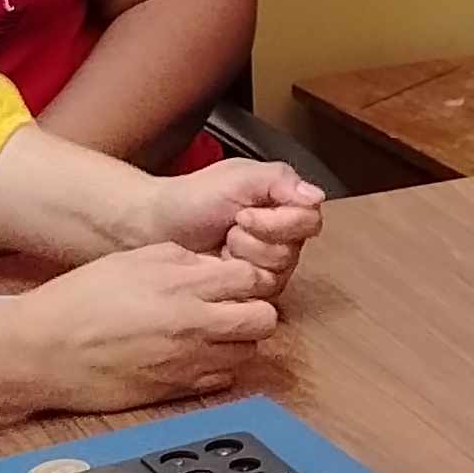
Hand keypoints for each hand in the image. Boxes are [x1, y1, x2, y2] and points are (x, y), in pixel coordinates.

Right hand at [17, 239, 280, 405]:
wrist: (43, 351)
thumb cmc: (76, 304)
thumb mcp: (128, 260)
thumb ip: (178, 259)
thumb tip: (209, 264)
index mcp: (181, 286)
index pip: (250, 278)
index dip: (247, 276)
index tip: (236, 279)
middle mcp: (193, 326)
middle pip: (263, 319)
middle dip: (254, 309)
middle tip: (234, 306)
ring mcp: (188, 363)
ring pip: (248, 353)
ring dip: (238, 340)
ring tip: (213, 331)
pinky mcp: (176, 391)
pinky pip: (222, 380)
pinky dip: (218, 367)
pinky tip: (195, 355)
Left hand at [153, 157, 324, 286]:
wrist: (156, 223)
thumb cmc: (193, 197)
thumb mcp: (239, 176)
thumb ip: (280, 180)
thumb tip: (317, 195)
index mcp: (284, 207)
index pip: (309, 222)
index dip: (279, 222)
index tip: (245, 213)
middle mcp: (281, 239)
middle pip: (292, 252)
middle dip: (256, 241)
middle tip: (231, 228)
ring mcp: (266, 268)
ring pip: (276, 276)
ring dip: (244, 257)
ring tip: (223, 245)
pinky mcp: (248, 292)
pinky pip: (257, 296)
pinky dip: (234, 278)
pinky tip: (218, 264)